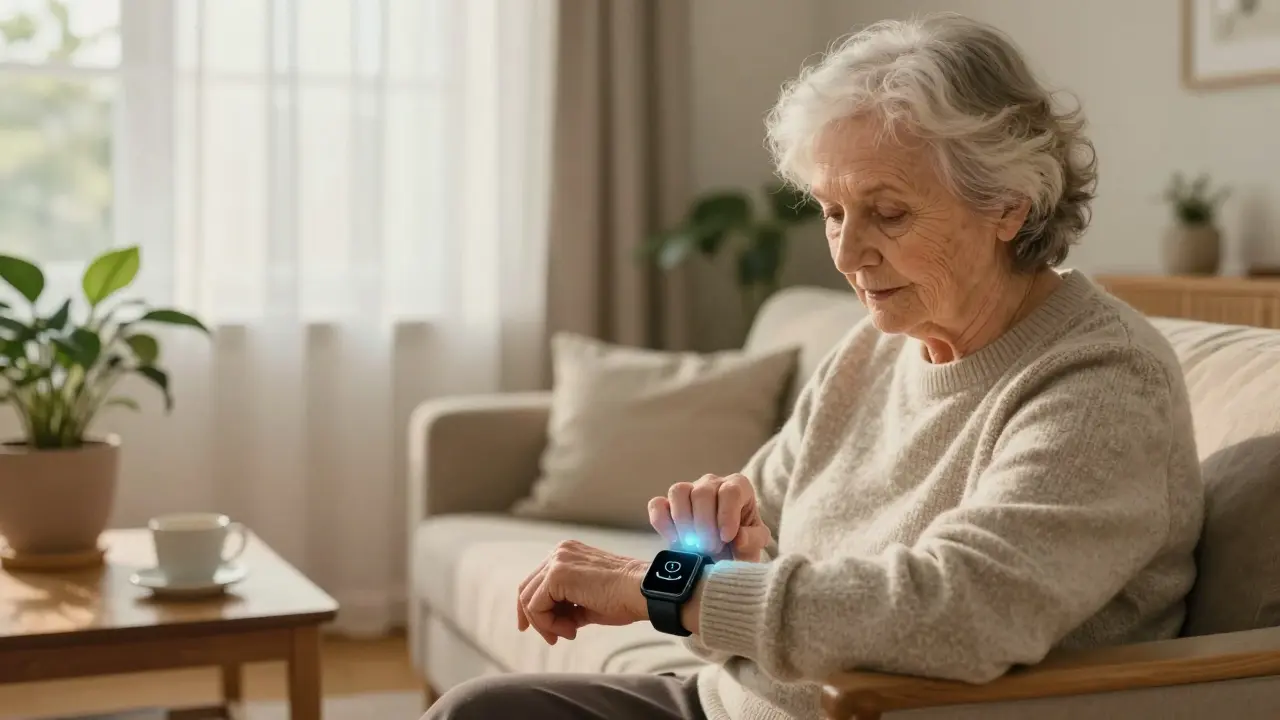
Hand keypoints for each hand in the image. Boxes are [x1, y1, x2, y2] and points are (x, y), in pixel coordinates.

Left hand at [516, 540, 648, 644]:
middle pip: (526, 589)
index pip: (537, 582)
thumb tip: (551, 623)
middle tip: (553, 639)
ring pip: (528, 599)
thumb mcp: (588, 601)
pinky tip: (573, 629)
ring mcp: (557, 561)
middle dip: (535, 619)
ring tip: (571, 633)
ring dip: (546, 624)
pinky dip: (549, 624)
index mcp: (567, 553)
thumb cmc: (624, 598)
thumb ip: (567, 605)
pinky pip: (536, 606)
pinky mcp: (556, 574)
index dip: (535, 609)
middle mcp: (559, 552)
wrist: (641, 592)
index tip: (546, 631)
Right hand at [648, 473, 772, 561]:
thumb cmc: (740, 546)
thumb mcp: (754, 546)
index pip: (730, 491)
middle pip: (702, 493)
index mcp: (737, 486)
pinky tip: (675, 541)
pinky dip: (663, 524)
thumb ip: (752, 541)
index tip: (726, 538)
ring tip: (694, 546)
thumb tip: (738, 538)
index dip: (727, 515)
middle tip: (711, 549)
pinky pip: (657, 505)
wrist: (720, 555)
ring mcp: (687, 491)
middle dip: (705, 526)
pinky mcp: (666, 504)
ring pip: (678, 492)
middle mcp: (711, 483)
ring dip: (684, 523)